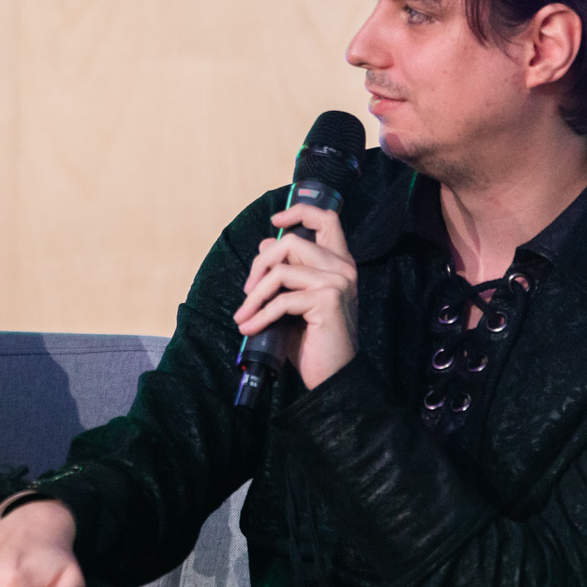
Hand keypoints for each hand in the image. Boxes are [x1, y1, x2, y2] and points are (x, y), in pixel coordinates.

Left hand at [233, 201, 358, 389]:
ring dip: (254, 296)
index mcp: (339, 263)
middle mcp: (343, 268)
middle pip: (291, 242)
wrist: (333, 375)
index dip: (300, 212)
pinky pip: (282, 300)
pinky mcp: (328, 300)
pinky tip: (249, 329)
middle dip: (260, 265)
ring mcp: (337, 282)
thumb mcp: (294, 300)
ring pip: (281, 271)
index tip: (275, 220)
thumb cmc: (313, 340)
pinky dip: (259, 315)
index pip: (327, 219)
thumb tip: (265, 244)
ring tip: (243, 316)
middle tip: (247, 292)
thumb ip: (285, 272)